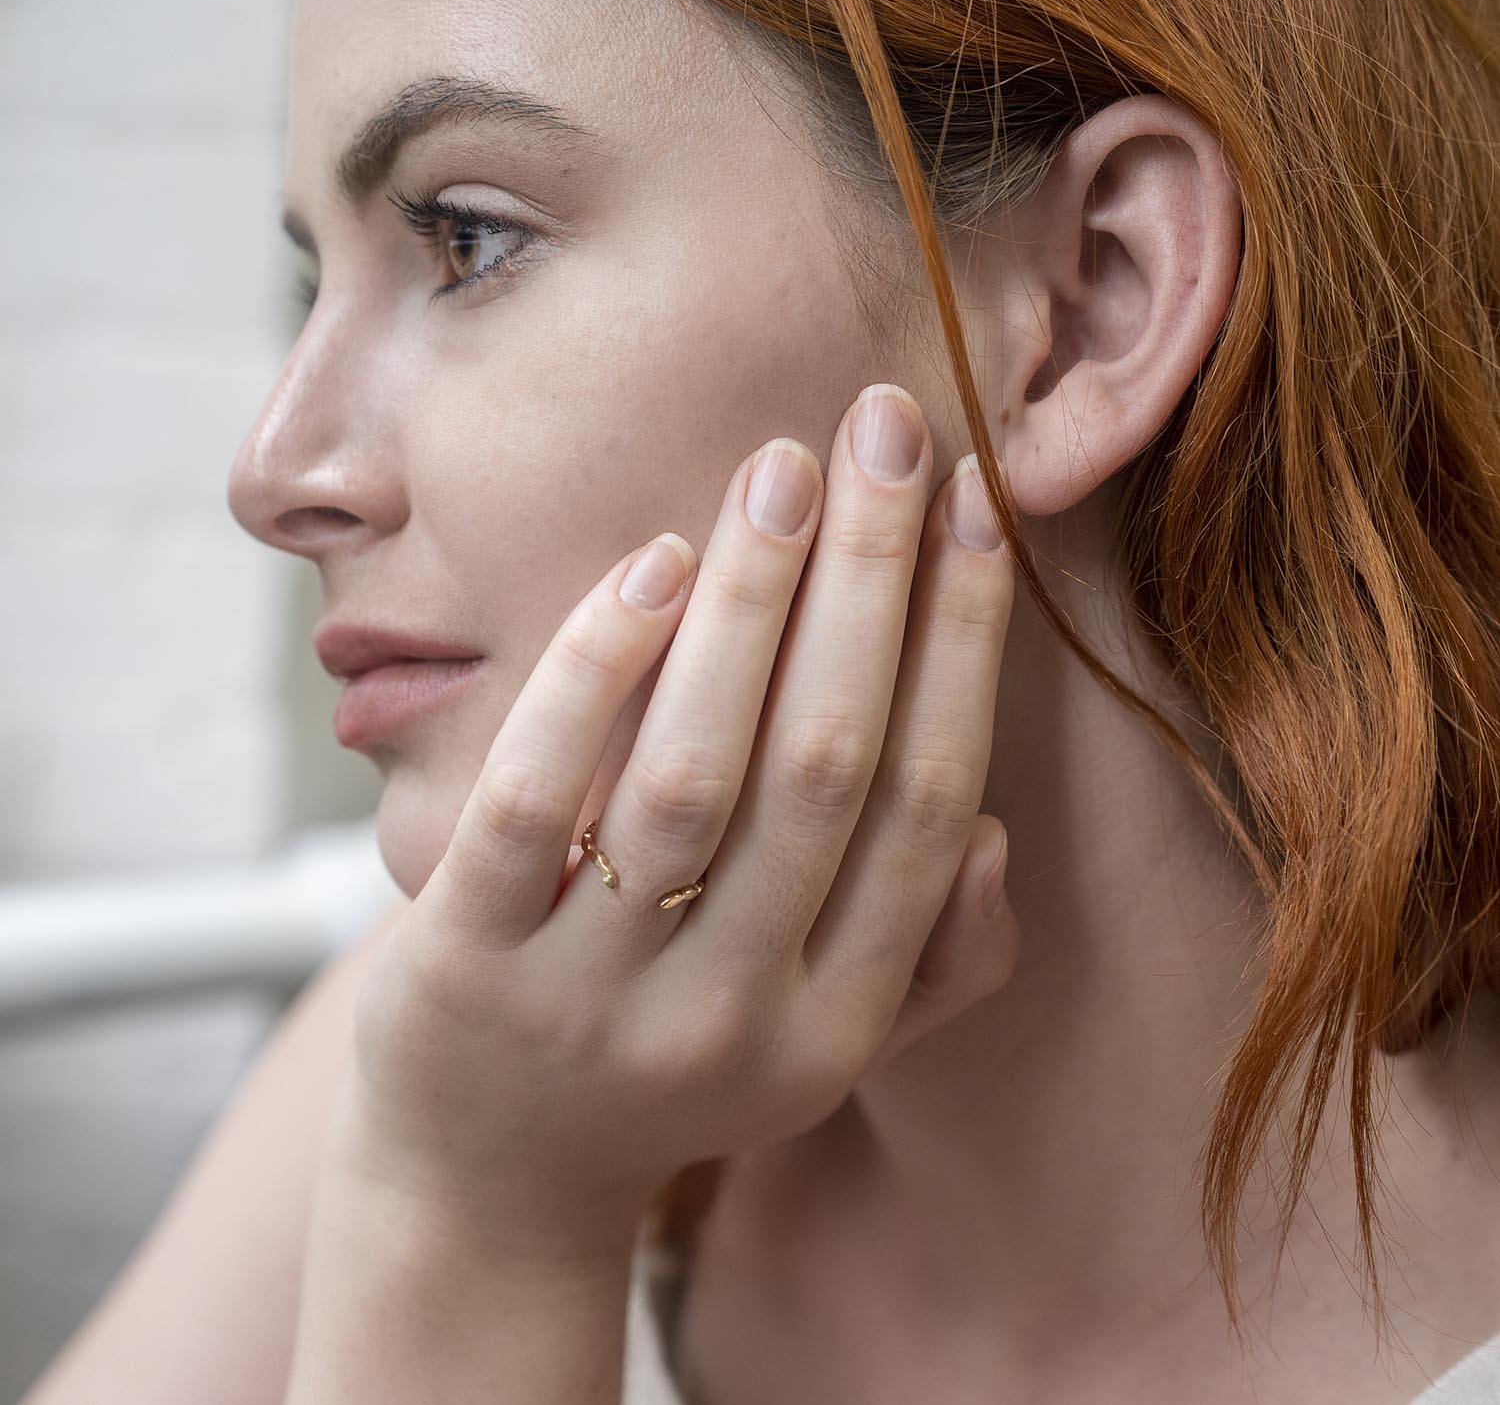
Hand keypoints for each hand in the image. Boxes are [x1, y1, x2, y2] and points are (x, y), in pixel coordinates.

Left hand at [338, 382, 1018, 1261]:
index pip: (927, 800)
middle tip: (887, 428)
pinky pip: (534, 801)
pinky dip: (595, 672)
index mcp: (835, 1023)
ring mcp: (592, 999)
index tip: (971, 506)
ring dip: (751, 603)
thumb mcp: (815, 1050)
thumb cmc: (664, 1076)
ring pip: (694, 772)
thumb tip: (987, 832)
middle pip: (829, 764)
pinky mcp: (464, 970)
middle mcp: (732, 1018)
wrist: (485, 1192)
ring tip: (778, 471)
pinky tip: (646, 565)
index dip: (960, 641)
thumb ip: (929, 964)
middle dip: (872, 578)